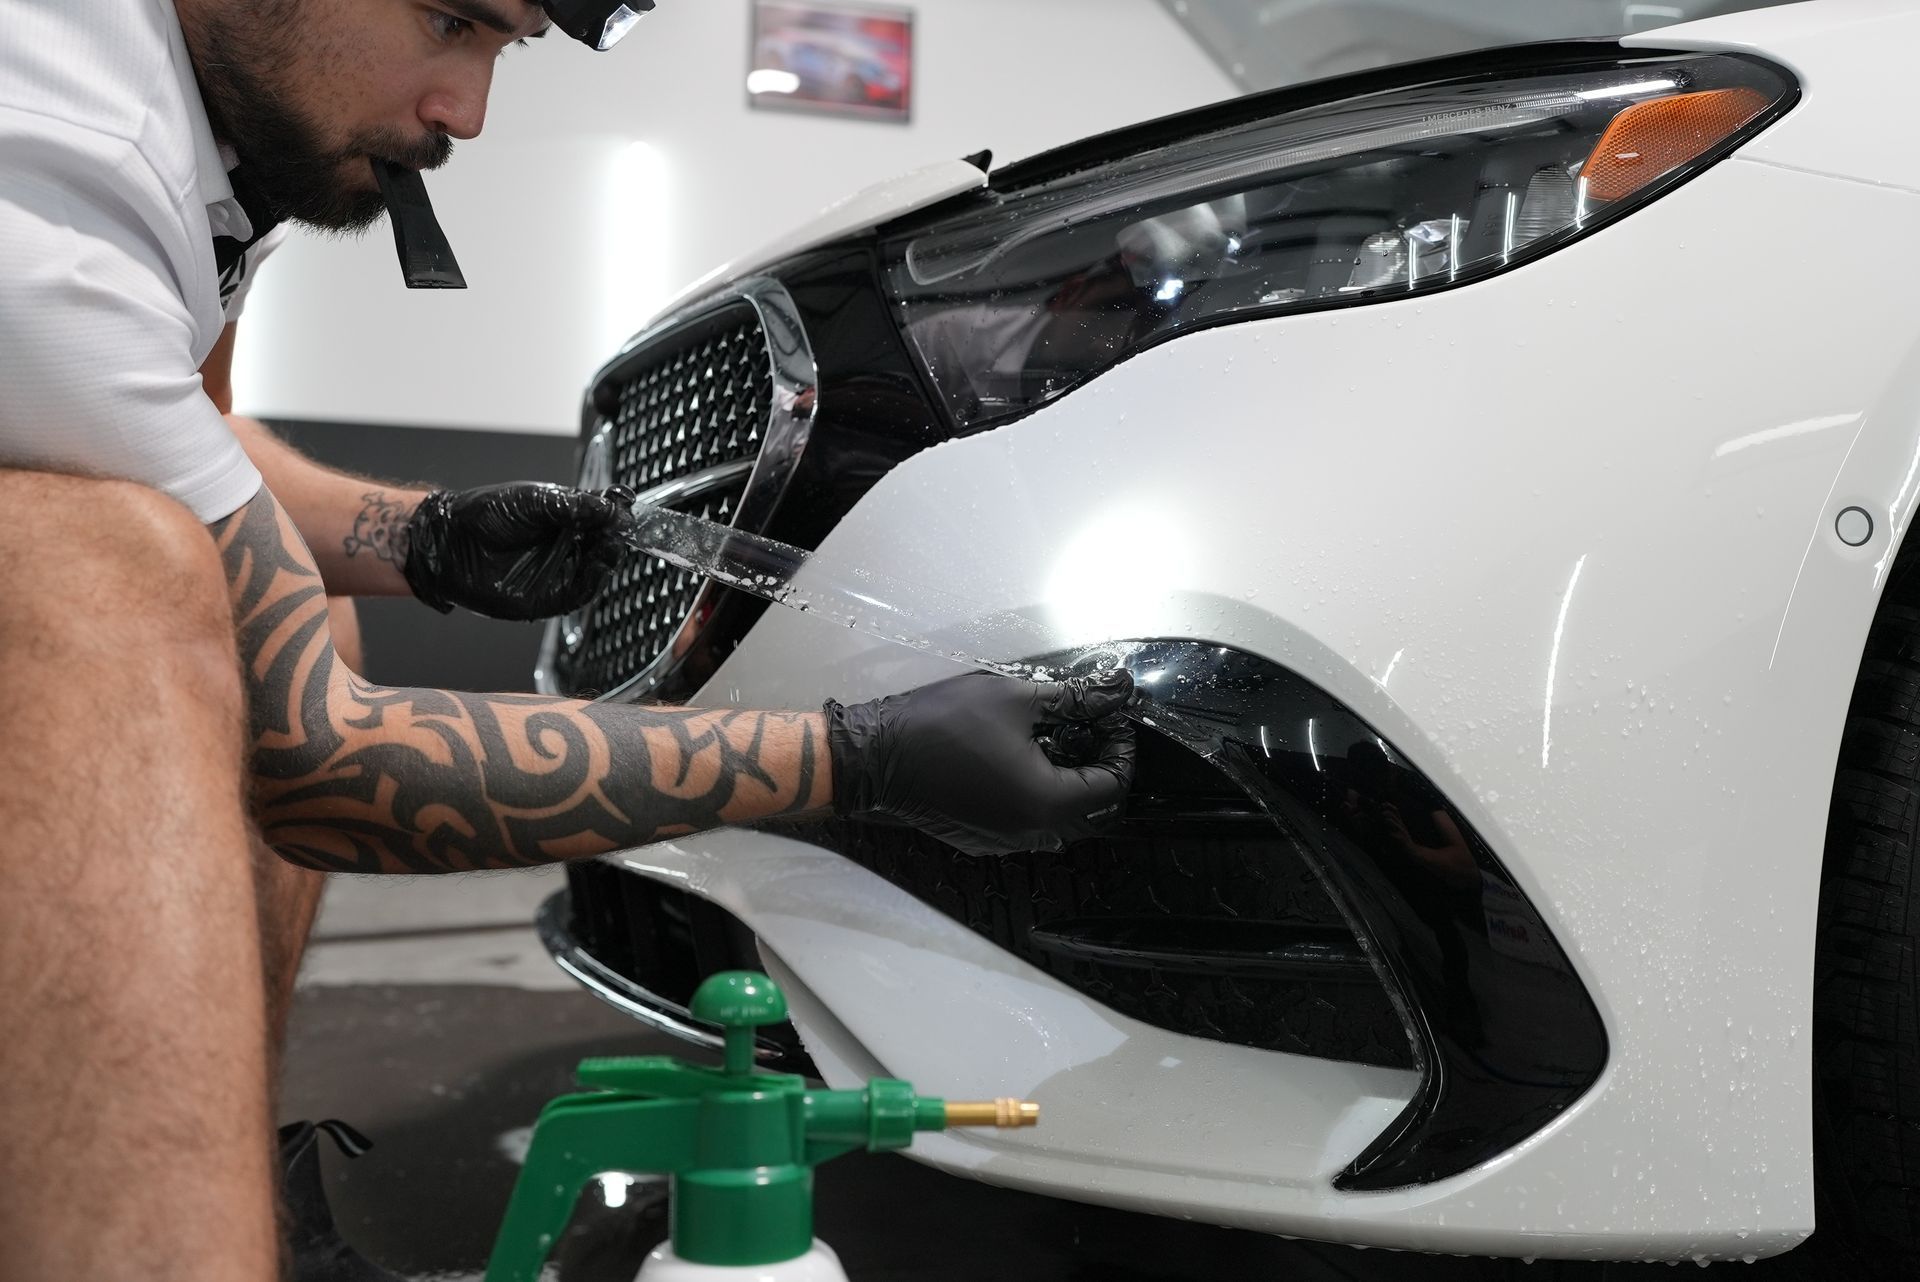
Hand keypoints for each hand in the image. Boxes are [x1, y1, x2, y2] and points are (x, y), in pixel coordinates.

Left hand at [402, 483, 634, 620]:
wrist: (451, 541)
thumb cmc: (485, 515)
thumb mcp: (535, 499)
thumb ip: (575, 505)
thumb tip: (613, 508)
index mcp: (564, 520)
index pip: (602, 519)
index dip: (617, 515)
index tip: (627, 510)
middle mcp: (565, 546)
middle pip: (605, 545)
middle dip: (616, 537)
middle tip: (620, 528)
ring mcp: (558, 572)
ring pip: (598, 570)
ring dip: (609, 557)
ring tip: (611, 544)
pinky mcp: (550, 598)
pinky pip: (581, 592)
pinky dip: (594, 580)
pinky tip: (598, 564)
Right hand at [824, 669, 1135, 855]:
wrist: (878, 755)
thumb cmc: (942, 724)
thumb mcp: (1015, 698)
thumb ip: (1074, 697)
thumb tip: (1116, 689)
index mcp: (1046, 801)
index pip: (1112, 785)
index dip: (1121, 750)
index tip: (1111, 719)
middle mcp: (1032, 832)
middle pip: (1092, 810)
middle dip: (1100, 768)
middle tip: (1092, 729)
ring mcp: (1007, 841)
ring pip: (1062, 821)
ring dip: (1071, 784)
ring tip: (1060, 741)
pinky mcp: (985, 839)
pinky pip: (1031, 825)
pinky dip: (1041, 797)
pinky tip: (1026, 762)